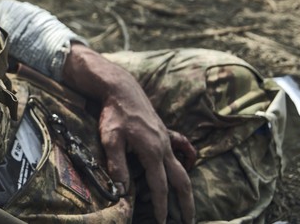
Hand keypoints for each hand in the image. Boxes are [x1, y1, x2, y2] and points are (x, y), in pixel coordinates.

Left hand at [63, 44, 195, 223]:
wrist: (122, 89)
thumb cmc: (114, 114)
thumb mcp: (110, 139)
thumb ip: (117, 165)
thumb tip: (122, 189)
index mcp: (152, 152)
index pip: (160, 186)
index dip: (161, 206)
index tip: (162, 222)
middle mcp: (165, 148)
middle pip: (182, 181)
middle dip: (185, 203)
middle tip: (189, 221)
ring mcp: (167, 141)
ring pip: (183, 169)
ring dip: (185, 188)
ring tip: (186, 205)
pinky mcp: (164, 134)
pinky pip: (180, 152)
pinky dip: (184, 164)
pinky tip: (183, 168)